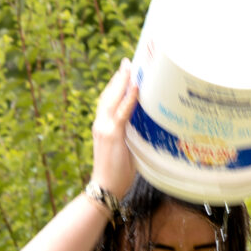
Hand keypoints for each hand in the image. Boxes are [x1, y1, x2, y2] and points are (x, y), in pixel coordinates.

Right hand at [89, 59, 138, 207]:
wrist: (104, 188)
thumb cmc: (118, 174)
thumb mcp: (126, 149)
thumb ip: (133, 136)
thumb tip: (150, 127)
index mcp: (103, 127)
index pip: (109, 101)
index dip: (116, 85)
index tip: (125, 72)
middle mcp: (100, 124)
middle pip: (108, 94)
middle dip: (118, 77)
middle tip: (128, 62)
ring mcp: (104, 128)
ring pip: (112, 98)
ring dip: (122, 80)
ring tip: (131, 66)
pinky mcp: (111, 135)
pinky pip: (122, 112)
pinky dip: (128, 97)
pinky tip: (136, 86)